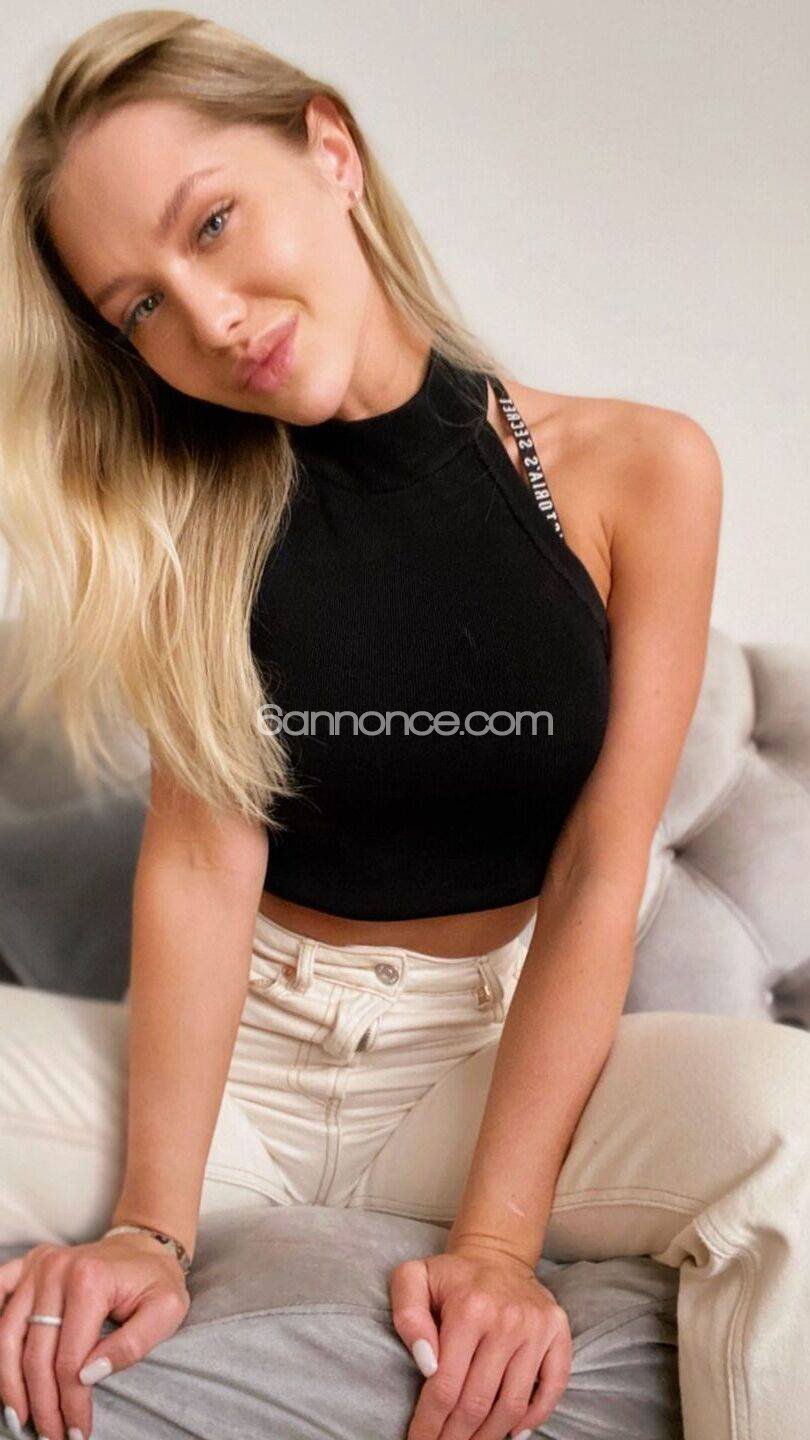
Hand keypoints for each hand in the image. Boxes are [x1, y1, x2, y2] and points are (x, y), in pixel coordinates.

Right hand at [0, 1233, 189, 1439]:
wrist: (143, 1245)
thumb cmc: (155, 1281)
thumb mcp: (167, 1310)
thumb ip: (134, 1344)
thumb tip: (90, 1375)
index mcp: (90, 1280)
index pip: (70, 1359)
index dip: (71, 1403)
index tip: (79, 1432)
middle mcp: (58, 1269)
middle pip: (36, 1355)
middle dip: (42, 1404)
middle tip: (52, 1436)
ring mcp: (38, 1266)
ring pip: (7, 1337)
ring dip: (10, 1384)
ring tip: (21, 1417)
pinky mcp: (27, 1265)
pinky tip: (0, 1368)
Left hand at [389, 1243, 571, 1439]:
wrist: (497, 1253)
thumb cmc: (451, 1276)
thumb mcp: (413, 1279)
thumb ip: (408, 1316)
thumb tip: (428, 1363)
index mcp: (468, 1309)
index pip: (445, 1386)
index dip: (429, 1423)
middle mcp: (507, 1320)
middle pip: (477, 1402)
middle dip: (455, 1437)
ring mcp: (537, 1328)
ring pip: (512, 1404)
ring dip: (489, 1435)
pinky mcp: (559, 1332)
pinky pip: (551, 1388)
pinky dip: (534, 1417)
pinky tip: (513, 1431)